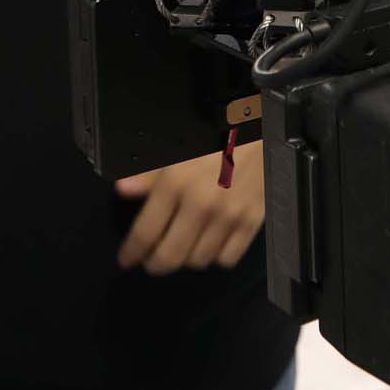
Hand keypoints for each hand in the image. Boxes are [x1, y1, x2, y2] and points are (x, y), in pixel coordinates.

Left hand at [114, 141, 264, 274]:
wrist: (265, 125)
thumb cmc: (221, 129)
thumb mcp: (180, 144)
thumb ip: (150, 171)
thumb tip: (124, 189)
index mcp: (176, 183)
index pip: (145, 233)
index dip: (132, 252)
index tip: (127, 258)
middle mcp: (200, 204)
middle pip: (170, 255)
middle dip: (155, 264)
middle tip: (151, 261)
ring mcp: (228, 216)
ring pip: (198, 259)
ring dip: (185, 259)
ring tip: (182, 248)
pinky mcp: (252, 220)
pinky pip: (228, 257)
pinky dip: (216, 256)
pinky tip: (212, 243)